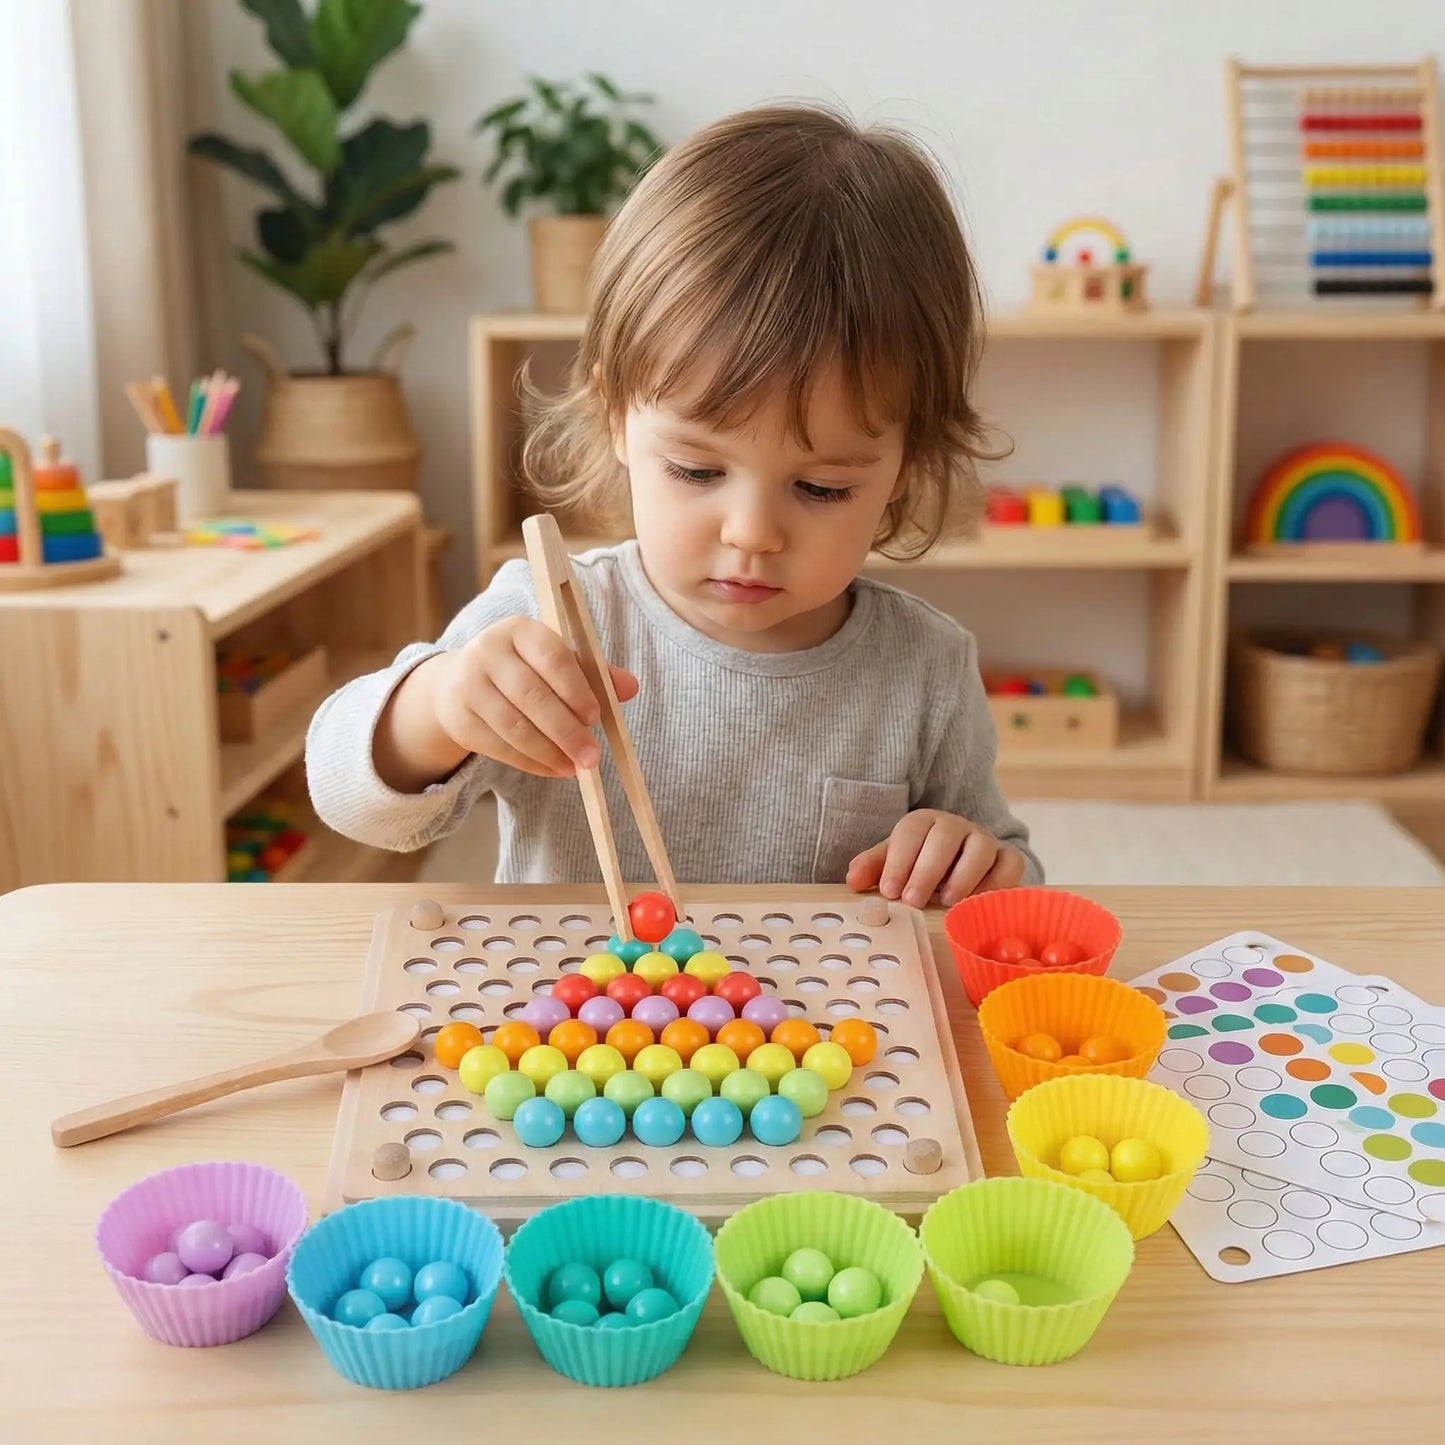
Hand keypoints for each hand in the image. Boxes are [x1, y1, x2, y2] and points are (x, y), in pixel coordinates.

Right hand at [432, 617, 638, 777]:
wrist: (458, 682)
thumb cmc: (523, 669)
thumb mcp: (556, 662)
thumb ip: (593, 673)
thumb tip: (631, 687)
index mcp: (520, 630)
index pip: (551, 657)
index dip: (575, 689)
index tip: (596, 717)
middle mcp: (488, 652)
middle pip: (531, 696)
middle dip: (566, 731)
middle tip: (592, 757)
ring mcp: (469, 686)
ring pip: (514, 726)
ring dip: (549, 752)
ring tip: (575, 767)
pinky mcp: (459, 720)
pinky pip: (499, 747)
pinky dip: (531, 763)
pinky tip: (554, 769)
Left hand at [846, 809, 1024, 906]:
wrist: (961, 864)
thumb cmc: (921, 865)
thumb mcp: (894, 863)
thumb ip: (873, 868)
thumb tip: (853, 882)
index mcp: (925, 822)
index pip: (911, 831)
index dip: (899, 861)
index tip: (889, 892)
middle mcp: (956, 826)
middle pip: (945, 837)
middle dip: (927, 870)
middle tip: (913, 901)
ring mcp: (985, 840)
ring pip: (981, 847)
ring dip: (964, 875)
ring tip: (948, 902)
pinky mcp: (1008, 858)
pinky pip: (1010, 865)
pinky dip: (997, 883)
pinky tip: (977, 903)